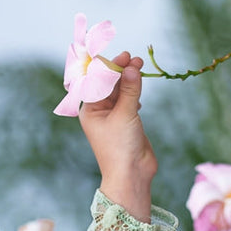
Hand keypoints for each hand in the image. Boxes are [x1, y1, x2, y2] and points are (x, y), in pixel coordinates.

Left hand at [78, 51, 157, 222]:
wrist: (131, 175)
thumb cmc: (120, 148)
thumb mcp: (125, 115)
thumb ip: (130, 90)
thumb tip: (132, 67)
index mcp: (90, 110)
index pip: (98, 81)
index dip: (110, 66)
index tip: (125, 56)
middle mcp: (99, 112)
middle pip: (110, 83)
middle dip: (121, 70)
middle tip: (136, 59)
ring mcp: (113, 116)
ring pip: (121, 90)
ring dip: (130, 79)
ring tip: (141, 66)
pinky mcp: (126, 121)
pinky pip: (129, 99)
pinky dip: (134, 92)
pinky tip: (140, 91)